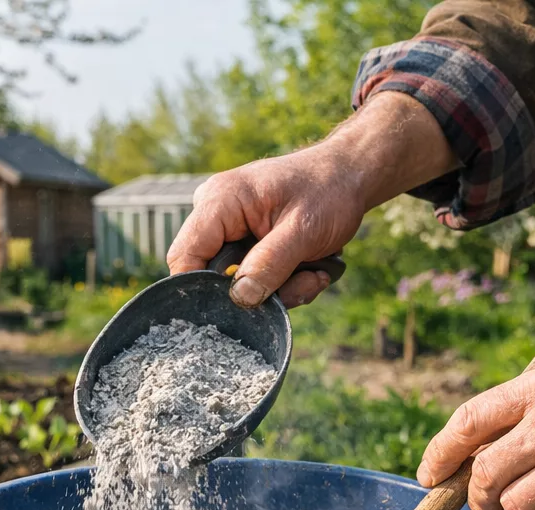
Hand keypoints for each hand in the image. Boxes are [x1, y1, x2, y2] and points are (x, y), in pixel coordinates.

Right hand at [167, 151, 363, 308]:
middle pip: (212, 277)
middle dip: (258, 291)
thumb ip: (269, 264)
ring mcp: (230, 230)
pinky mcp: (245, 243)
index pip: (184, 256)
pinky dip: (283, 283)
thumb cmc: (328, 192)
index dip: (203, 291)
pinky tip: (310, 269)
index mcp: (219, 201)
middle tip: (302, 284)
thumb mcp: (303, 230)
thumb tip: (240, 298)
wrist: (349, 177)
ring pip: (237, 284)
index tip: (242, 308)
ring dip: (279, 289)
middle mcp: (216, 214)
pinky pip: (253, 278)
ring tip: (313, 273)